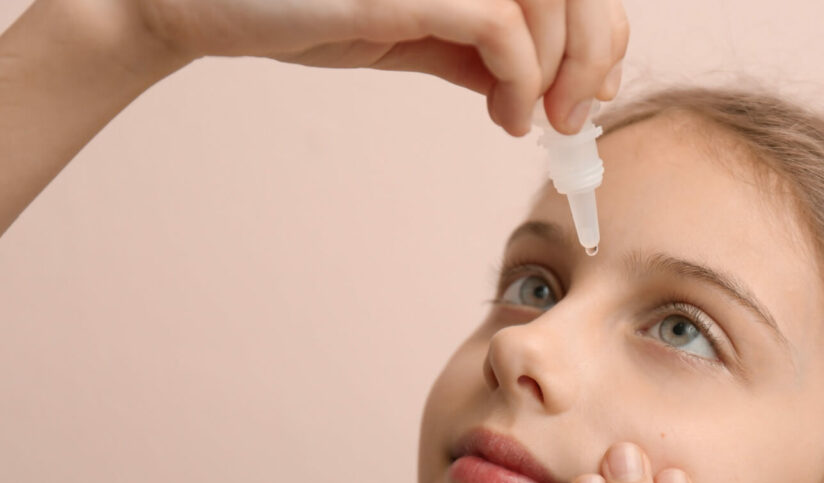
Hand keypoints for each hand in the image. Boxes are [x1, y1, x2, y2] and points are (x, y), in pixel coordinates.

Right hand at [129, 0, 628, 134]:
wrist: (218, 6)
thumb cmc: (315, 13)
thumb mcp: (418, 34)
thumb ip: (477, 49)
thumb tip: (546, 85)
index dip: (598, 30)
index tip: (587, 92)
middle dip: (593, 53)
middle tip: (570, 119)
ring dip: (559, 73)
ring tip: (534, 123)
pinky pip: (501, 24)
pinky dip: (523, 79)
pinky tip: (506, 118)